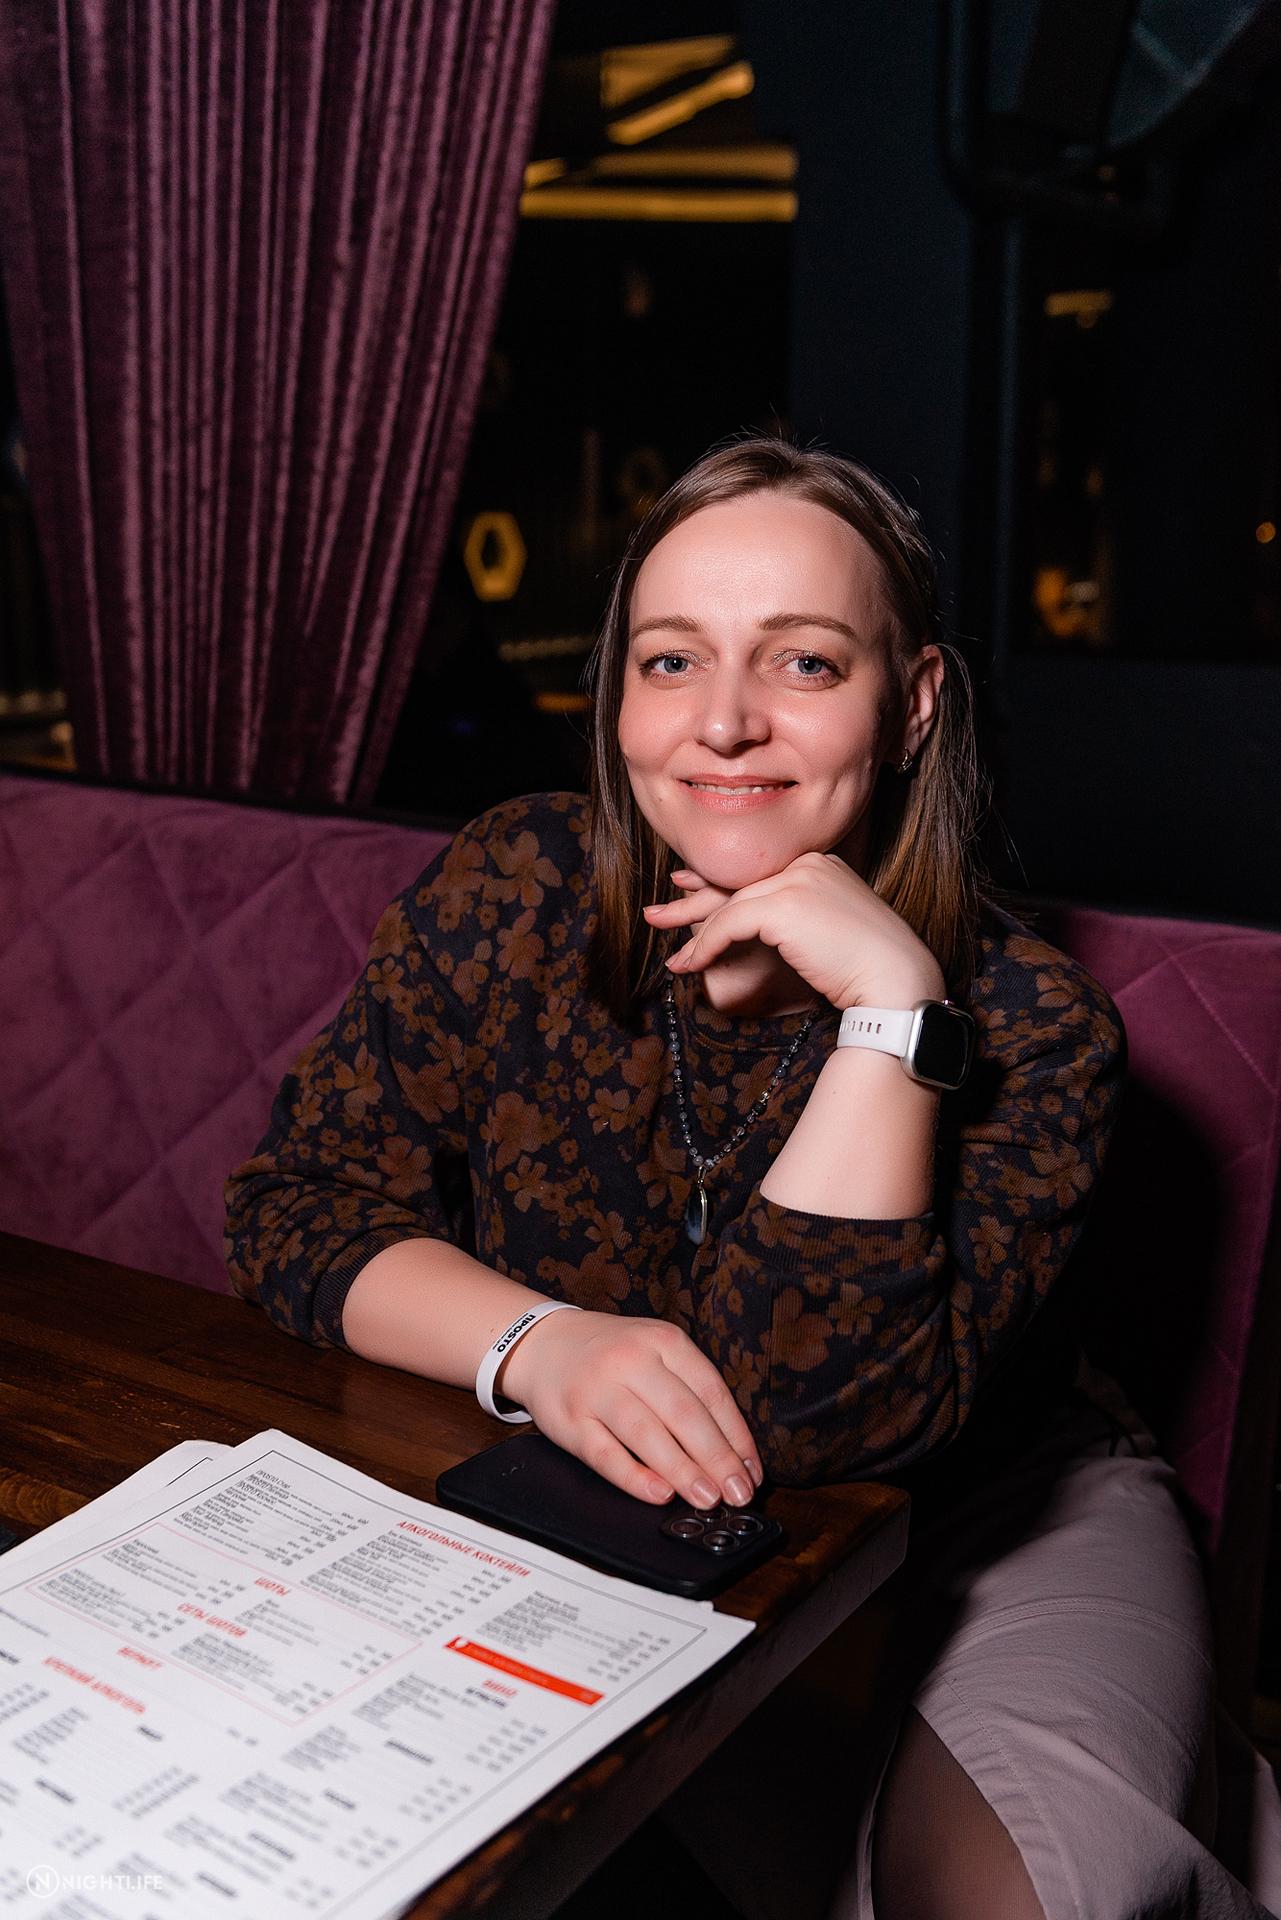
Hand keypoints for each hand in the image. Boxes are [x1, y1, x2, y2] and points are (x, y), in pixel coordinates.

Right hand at [498, 1308, 762, 1507]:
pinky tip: (659, 1493)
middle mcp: (631, 1361)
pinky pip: (606, 1455)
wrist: (543, 1343)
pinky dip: (635, 1477)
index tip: (751, 1470)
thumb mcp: (655, 1351)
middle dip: (717, 1459)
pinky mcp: (570, 1420)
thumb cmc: (611, 1354)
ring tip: (707, 1497)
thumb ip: (689, 1390)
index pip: (711, 1392)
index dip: (736, 1436)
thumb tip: (732, 1452)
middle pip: (684, 1414)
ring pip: (647, 1434)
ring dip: (683, 1471)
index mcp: (662, 1341)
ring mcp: (598, 1390)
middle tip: (738, 1492)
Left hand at [644, 855, 944, 1011]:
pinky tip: (691, 965)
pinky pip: (731, 923)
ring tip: (676, 959)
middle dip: (695, 902)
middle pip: (740, 885)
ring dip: (698, 936)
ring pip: (731, 906)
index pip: (759, 874)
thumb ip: (800, 921)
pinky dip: (707, 945)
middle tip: (658, 911)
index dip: (719, 886)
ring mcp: (797, 879)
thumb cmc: (870, 968)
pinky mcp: (785, 904)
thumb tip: (765, 930)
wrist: (896, 981)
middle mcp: (808, 862)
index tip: (688, 890)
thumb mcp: (832, 933)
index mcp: (821, 862)